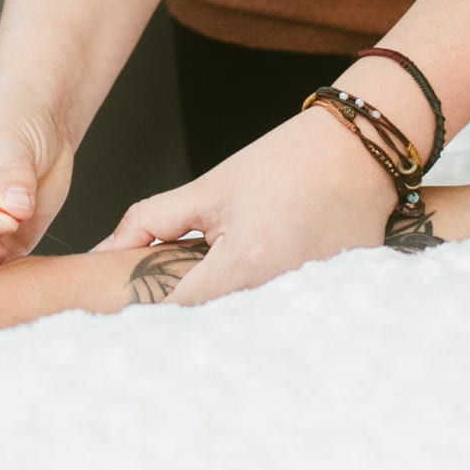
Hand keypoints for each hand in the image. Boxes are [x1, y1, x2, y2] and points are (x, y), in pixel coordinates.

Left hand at [94, 106, 395, 304]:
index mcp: (245, 263)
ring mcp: (312, 302)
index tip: (130, 304)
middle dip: (188, 313)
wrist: (360, 146)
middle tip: (171, 294)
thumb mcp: (210, 187)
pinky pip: (284, 315)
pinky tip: (262, 279)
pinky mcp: (333, 301)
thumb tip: (108, 251)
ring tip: (222, 283)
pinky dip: (265, 305)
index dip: (149, 309)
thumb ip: (151, 221)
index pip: (179, 310)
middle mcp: (280, 293)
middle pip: (214, 323)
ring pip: (248, 323)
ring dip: (226, 311)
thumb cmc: (286, 162)